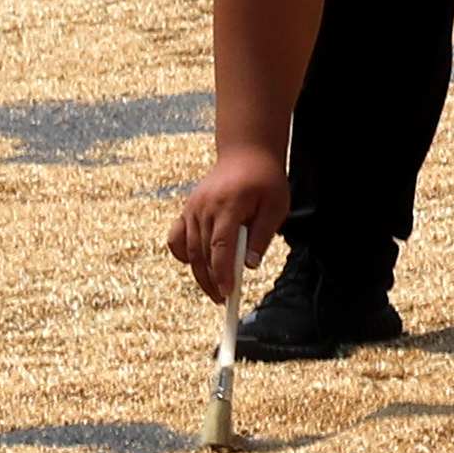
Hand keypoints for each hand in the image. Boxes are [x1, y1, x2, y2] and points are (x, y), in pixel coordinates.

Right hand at [167, 145, 289, 303]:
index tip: (227, 293)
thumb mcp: (276, 206)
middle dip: (211, 279)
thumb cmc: (265, 180)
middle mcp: (204, 207)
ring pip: (189, 248)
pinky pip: (177, 237)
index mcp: (228, 206)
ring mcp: (192, 208)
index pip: (220, 247)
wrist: (246, 153)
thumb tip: (249, 265)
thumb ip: (262, 235)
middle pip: (202, 252)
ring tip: (214, 289)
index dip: (222, 273)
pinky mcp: (187, 209)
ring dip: (199, 272)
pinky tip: (195, 265)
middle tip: (222, 299)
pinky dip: (183, 254)